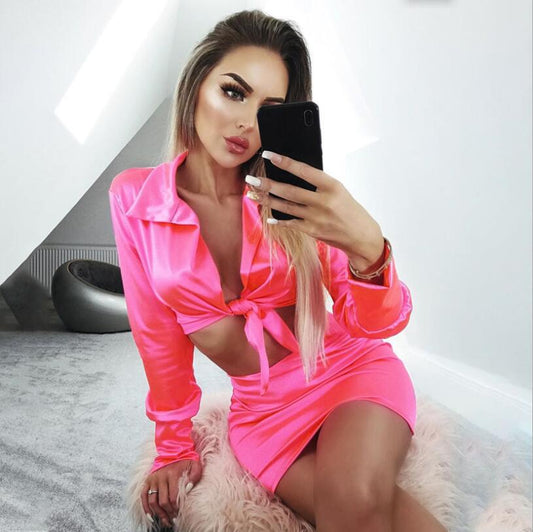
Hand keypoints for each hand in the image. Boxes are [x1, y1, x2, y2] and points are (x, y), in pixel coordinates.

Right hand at [141, 459, 201, 528]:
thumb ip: (194, 476)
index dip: (176, 508)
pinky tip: (151, 516)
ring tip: (165, 520)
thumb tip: (188, 489)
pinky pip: (143, 496)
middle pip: (163, 502)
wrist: (173, 451)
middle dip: (168, 513)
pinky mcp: (148, 480)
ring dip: (159, 514)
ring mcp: (153, 479)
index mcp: (172, 474)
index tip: (179, 514)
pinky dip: (146, 508)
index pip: (173, 497)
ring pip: (153, 502)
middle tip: (174, 519)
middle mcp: (161, 477)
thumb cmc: (185, 460)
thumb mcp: (194, 464)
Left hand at [246, 151, 383, 264]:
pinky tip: (269, 216)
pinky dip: (279, 220)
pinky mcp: (313, 231)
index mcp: (332, 186)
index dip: (284, 162)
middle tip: (251, 179)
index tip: (269, 155)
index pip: (303, 170)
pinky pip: (291, 223)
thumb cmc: (350, 211)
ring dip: (267, 200)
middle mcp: (323, 201)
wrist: (361, 236)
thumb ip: (318, 184)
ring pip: (286, 206)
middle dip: (267, 184)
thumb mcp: (339, 191)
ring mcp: (316, 217)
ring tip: (253, 194)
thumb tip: (293, 175)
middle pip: (289, 190)